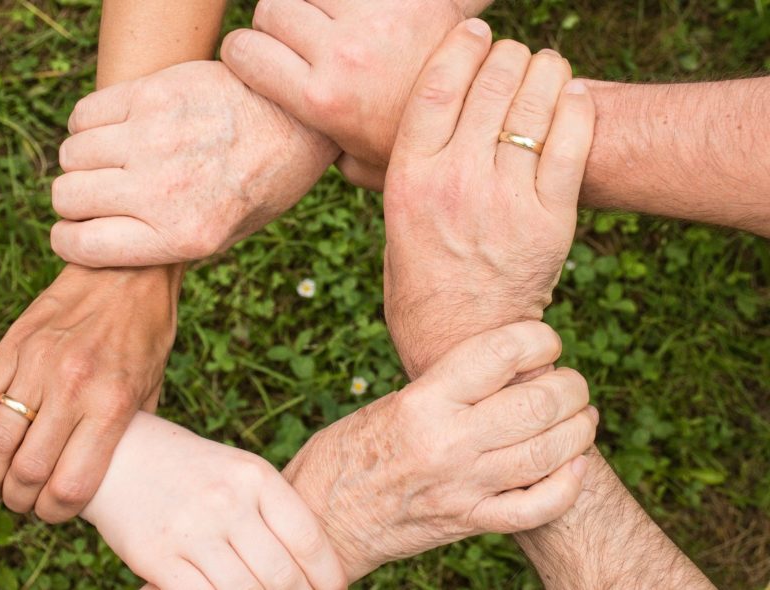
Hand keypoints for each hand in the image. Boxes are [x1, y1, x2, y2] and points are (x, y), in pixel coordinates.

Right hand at [0, 265, 179, 521]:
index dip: (55, 513)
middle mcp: (72, 387)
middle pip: (26, 472)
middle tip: (21, 502)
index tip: (54, 513)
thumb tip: (109, 477)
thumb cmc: (146, 333)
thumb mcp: (152, 388)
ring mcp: (37, 364)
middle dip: (18, 501)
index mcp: (112, 404)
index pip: (70, 485)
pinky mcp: (11, 346)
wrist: (127, 269)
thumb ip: (128, 433)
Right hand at [50, 60, 337, 267]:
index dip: (69, 241)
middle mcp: (163, 190)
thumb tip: (101, 245)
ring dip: (83, 161)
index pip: (82, 245)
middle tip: (98, 194)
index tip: (75, 232)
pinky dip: (88, 125)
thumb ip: (164, 245)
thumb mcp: (225, 236)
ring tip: (111, 160)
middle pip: (67, 197)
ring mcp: (154, 138)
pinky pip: (84, 114)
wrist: (297, 120)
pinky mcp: (152, 94)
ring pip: (71, 154)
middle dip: (74, 201)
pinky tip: (115, 130)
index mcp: (182, 236)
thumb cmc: (260, 184)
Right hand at [82, 413, 346, 589]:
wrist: (119, 456)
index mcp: (254, 476)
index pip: (308, 538)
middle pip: (282, 574)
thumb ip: (273, 511)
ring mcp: (191, 530)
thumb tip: (313, 567)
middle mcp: (226, 501)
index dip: (328, 575)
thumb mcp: (238, 472)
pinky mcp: (157, 557)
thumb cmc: (191, 470)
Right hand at [221, 0, 491, 188]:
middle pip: (272, 8)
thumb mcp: (359, 163)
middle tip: (297, 40)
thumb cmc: (415, 148)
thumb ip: (320, 149)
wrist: (484, 116)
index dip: (243, 51)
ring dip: (311, 2)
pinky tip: (358, 15)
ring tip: (329, 23)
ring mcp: (373, 19)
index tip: (256, 57)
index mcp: (320, 99)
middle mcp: (341, 55)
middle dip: (276, 22)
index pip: (243, 50)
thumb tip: (293, 147)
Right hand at [282, 322, 596, 579]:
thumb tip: (506, 369)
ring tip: (582, 416)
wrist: (322, 518)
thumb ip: (447, 389)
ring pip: (548, 452)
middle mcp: (447, 442)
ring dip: (579, 429)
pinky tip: (573, 466)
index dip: (539, 339)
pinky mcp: (469, 522)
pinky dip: (567, 485)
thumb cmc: (348, 452)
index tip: (546, 340)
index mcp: (422, 402)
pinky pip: (537, 507)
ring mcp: (462, 487)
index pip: (500, 354)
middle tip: (572, 383)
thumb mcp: (391, 404)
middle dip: (571, 387)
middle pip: (537, 403)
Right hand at [382, 22, 594, 377]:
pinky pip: (572, 142)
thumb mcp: (393, 219)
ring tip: (547, 67)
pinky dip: (576, 107)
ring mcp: (505, 199)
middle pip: (490, 84)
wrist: (461, 340)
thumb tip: (403, 119)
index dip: (460, 46)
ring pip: (534, 104)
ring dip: (546, 71)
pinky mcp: (550, 220)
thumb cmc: (420, 279)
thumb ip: (401, 168)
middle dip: (507, 55)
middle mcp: (455, 181)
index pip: (436, 85)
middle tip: (514, 54)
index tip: (475, 30)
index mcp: (409, 177)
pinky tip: (573, 95)